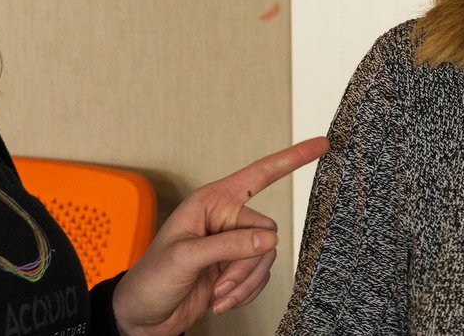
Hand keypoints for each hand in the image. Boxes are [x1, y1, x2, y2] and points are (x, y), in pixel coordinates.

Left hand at [111, 136, 327, 334]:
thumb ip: (229, 246)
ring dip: (243, 283)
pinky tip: (222, 299)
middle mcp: (226, 219)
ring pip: (265, 259)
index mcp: (212, 201)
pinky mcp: (237, 269)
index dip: (292, 159)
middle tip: (219, 282)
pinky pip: (261, 277)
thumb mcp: (186, 258)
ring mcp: (233, 245)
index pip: (260, 174)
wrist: (142, 317)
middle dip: (245, 265)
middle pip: (265, 233)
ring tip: (217, 294)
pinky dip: (245, 293)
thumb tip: (266, 239)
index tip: (321, 145)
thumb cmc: (151, 279)